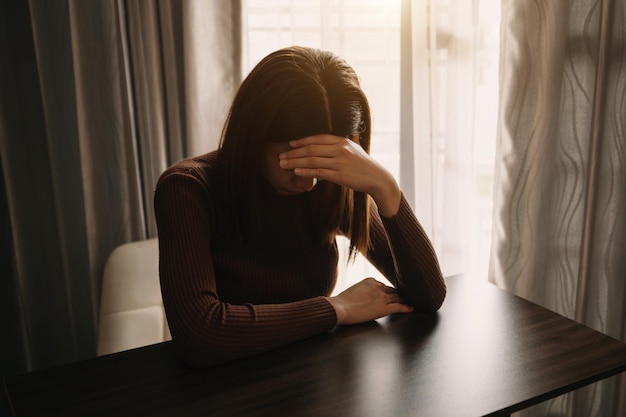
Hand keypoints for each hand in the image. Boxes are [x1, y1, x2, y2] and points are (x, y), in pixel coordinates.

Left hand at [279, 134, 400, 216]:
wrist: (377, 178)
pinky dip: (306, 172)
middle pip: (312, 149)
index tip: (290, 143)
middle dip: (294, 152)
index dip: (302, 140)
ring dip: (295, 162)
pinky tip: (296, 172)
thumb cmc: (365, 164)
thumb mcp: (358, 148)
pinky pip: (319, 172)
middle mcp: (340, 149)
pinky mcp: (340, 175)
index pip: (318, 138)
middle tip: (281, 156)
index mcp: (342, 141)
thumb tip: (353, 130)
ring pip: (312, 160)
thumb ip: (352, 139)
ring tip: (283, 164)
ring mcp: (340, 162)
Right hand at [326, 278, 413, 324]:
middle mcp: (378, 286)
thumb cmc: (341, 302)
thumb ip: (362, 290)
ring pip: (397, 297)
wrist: (340, 308)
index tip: (389, 293)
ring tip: (408, 302)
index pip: (382, 285)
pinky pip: (399, 307)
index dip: (386, 290)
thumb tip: (362, 297)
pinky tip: (411, 309)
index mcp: (370, 280)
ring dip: (402, 300)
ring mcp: (382, 297)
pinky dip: (406, 308)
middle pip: (392, 290)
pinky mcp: (384, 308)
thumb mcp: (353, 290)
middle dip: (396, 294)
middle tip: (402, 297)